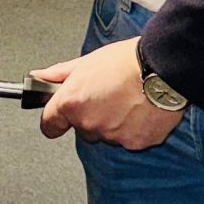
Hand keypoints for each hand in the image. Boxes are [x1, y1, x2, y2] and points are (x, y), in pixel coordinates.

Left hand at [33, 38, 184, 150]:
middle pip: (83, 129)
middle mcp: (89, 123)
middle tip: (109, 96)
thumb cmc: (128, 61)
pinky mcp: (135, 143)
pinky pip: (130, 139)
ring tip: (129, 99)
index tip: (58, 119)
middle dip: (92, 116)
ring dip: (115, 123)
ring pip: (107, 134)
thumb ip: (60, 75)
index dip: (54, 120)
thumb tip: (39, 77)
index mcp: (72, 103)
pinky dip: (135, 129)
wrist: (164, 67)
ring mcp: (112, 136)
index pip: (50, 124)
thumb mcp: (88, 62)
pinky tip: (142, 109)